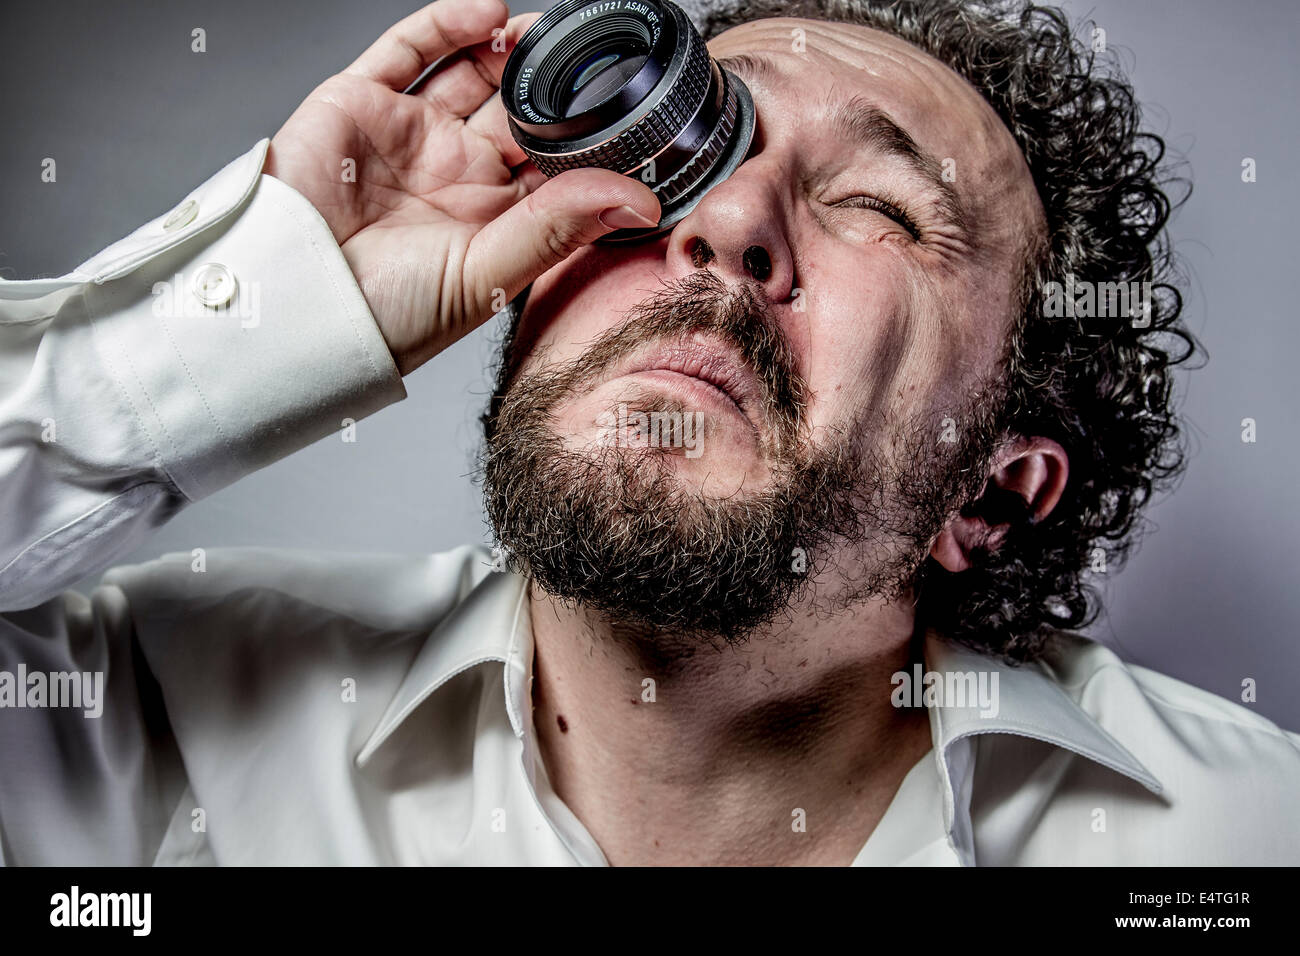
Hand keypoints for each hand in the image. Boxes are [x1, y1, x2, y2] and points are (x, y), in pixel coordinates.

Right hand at [263, 0, 660, 374]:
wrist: (291, 304)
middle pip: (520, 111)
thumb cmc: (383, 316)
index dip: (589, 138)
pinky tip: (491, 17)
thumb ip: (559, 229)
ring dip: (513, 48)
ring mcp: (411, 134)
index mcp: (493, 219)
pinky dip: (450, 23)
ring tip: (551, 32)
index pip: (555, 166)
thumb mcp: (487, 275)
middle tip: (595, 58)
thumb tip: (639, 201)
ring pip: (472, 71)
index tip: (632, 111)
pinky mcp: (362, 102)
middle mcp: (456, 173)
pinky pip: (411, 49)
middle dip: (555, 84)